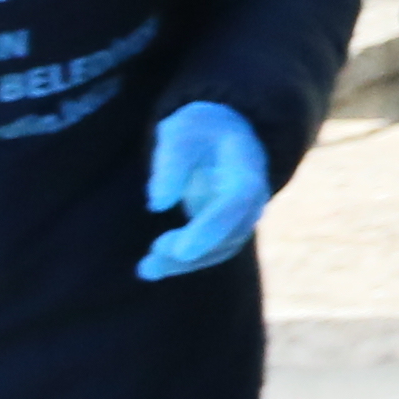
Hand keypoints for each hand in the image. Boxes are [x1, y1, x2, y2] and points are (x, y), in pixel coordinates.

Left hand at [136, 102, 269, 280]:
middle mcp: (253, 199)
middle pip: (232, 233)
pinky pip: (209, 253)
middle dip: (195, 247)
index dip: (212, 227)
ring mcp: (243, 218)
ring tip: (145, 268)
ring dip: (183, 263)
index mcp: (247, 168)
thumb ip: (172, 161)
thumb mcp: (183, 130)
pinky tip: (149, 269)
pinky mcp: (226, 231)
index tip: (181, 249)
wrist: (223, 136)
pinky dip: (181, 263)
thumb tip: (158, 204)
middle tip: (156, 250)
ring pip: (220, 249)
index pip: (237, 202)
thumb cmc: (201, 130)